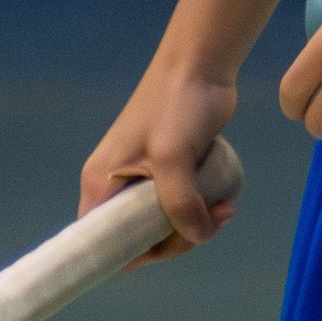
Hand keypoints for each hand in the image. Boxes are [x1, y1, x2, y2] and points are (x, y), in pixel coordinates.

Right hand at [78, 53, 241, 256]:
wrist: (201, 66)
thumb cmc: (176, 107)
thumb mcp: (172, 158)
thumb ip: (180, 205)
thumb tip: (197, 236)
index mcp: (101, 184)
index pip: (98, 241)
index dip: (126, 254)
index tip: (163, 247)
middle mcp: (117, 187)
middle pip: (137, 239)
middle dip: (174, 239)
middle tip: (205, 221)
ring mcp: (143, 181)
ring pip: (163, 227)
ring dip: (194, 225)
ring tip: (222, 208)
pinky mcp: (169, 174)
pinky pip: (180, 209)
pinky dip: (200, 212)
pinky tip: (223, 202)